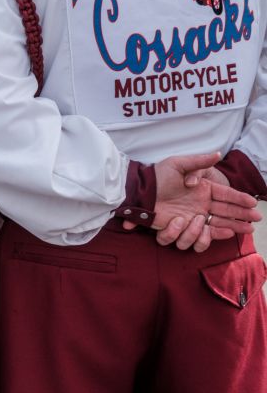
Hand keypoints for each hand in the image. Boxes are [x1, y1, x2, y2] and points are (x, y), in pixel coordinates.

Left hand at [127, 153, 260, 251]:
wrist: (138, 190)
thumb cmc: (157, 175)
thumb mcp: (178, 164)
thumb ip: (199, 162)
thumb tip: (218, 153)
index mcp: (204, 191)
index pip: (227, 196)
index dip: (241, 201)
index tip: (253, 205)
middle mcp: (200, 206)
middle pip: (226, 216)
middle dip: (240, 221)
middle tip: (252, 225)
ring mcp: (190, 219)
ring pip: (210, 231)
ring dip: (210, 229)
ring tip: (201, 220)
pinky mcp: (177, 230)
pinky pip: (190, 239)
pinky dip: (193, 236)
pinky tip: (195, 228)